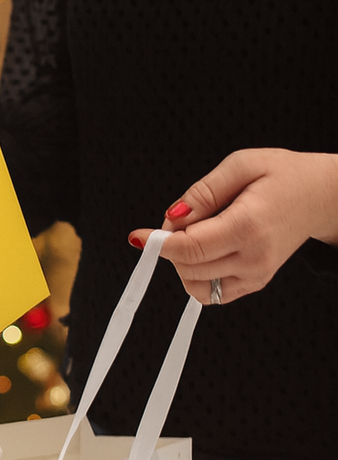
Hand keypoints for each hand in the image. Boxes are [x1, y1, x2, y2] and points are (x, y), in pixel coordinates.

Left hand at [127, 148, 337, 303]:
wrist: (321, 196)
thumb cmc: (284, 176)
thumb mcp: (241, 165)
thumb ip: (202, 193)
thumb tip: (171, 218)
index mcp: (248, 226)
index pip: (189, 248)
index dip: (159, 242)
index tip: (140, 234)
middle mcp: (253, 257)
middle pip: (187, 267)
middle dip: (171, 246)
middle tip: (181, 221)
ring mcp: (256, 275)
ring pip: (194, 285)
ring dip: (182, 263)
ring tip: (198, 235)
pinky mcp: (255, 283)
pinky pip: (210, 294)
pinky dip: (197, 277)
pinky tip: (205, 253)